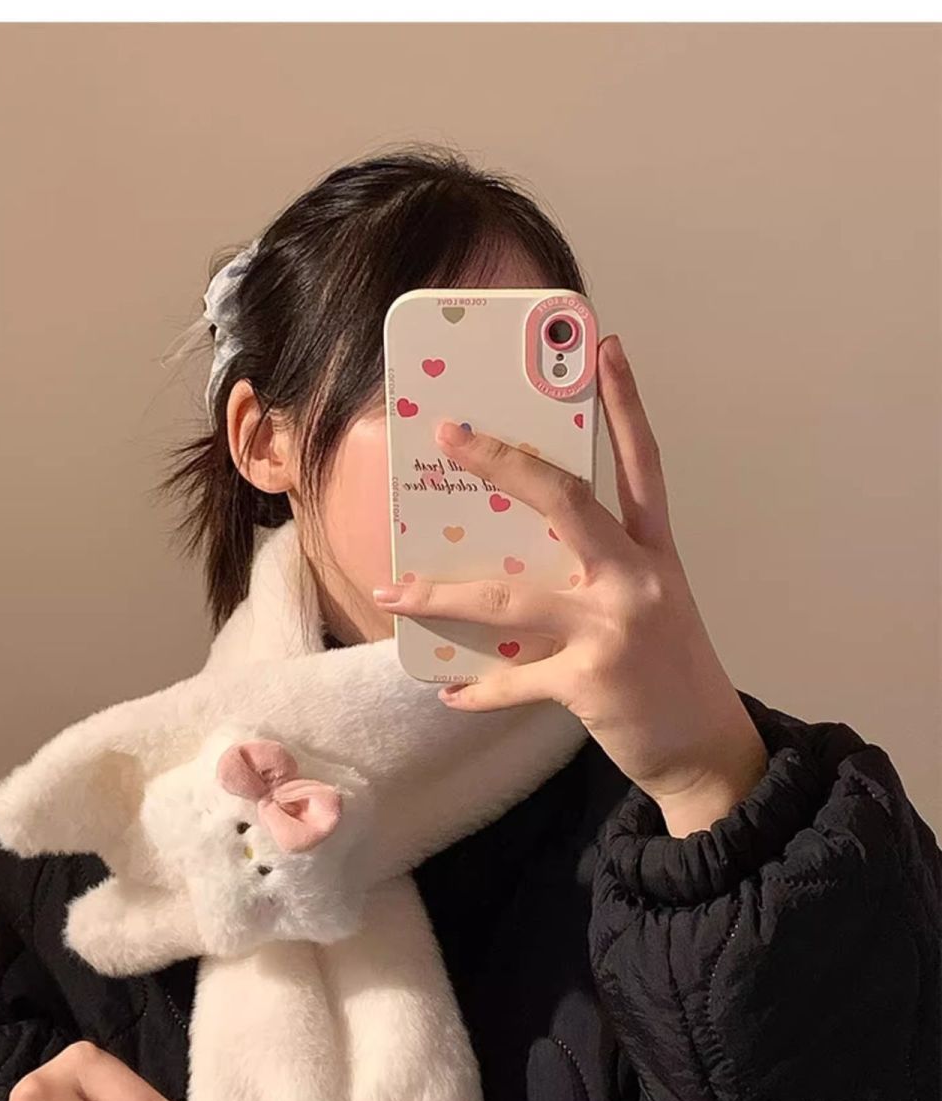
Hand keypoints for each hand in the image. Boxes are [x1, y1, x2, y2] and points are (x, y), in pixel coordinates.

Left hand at [373, 333, 767, 833]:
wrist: (707, 753)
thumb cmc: (670, 673)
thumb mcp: (651, 606)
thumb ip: (600, 572)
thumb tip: (514, 555)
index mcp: (655, 553)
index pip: (642, 463)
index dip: (626, 402)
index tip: (604, 348)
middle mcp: (638, 578)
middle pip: (567, 501)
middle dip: (504, 463)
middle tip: (451, 433)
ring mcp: (615, 627)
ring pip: (511, 596)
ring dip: (443, 594)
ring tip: (392, 594)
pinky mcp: (593, 681)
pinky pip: (514, 678)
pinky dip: (476, 688)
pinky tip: (447, 690)